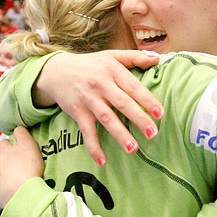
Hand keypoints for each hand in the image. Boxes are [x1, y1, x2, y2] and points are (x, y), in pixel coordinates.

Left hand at [0, 127, 43, 210]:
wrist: (23, 193)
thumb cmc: (28, 167)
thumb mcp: (29, 145)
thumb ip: (22, 134)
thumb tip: (16, 127)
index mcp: (3, 153)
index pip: (5, 144)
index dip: (12, 145)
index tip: (18, 148)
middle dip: (4, 162)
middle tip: (17, 166)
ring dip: (1, 180)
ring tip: (12, 184)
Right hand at [34, 50, 162, 165]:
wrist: (56, 71)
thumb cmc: (90, 65)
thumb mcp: (111, 56)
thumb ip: (134, 58)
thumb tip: (157, 59)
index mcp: (113, 71)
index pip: (134, 87)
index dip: (148, 100)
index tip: (160, 114)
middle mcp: (101, 85)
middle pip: (123, 104)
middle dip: (139, 119)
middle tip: (153, 134)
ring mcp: (89, 100)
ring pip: (107, 119)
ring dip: (120, 134)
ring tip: (133, 148)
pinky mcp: (78, 112)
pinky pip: (87, 132)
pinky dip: (93, 147)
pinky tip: (102, 161)